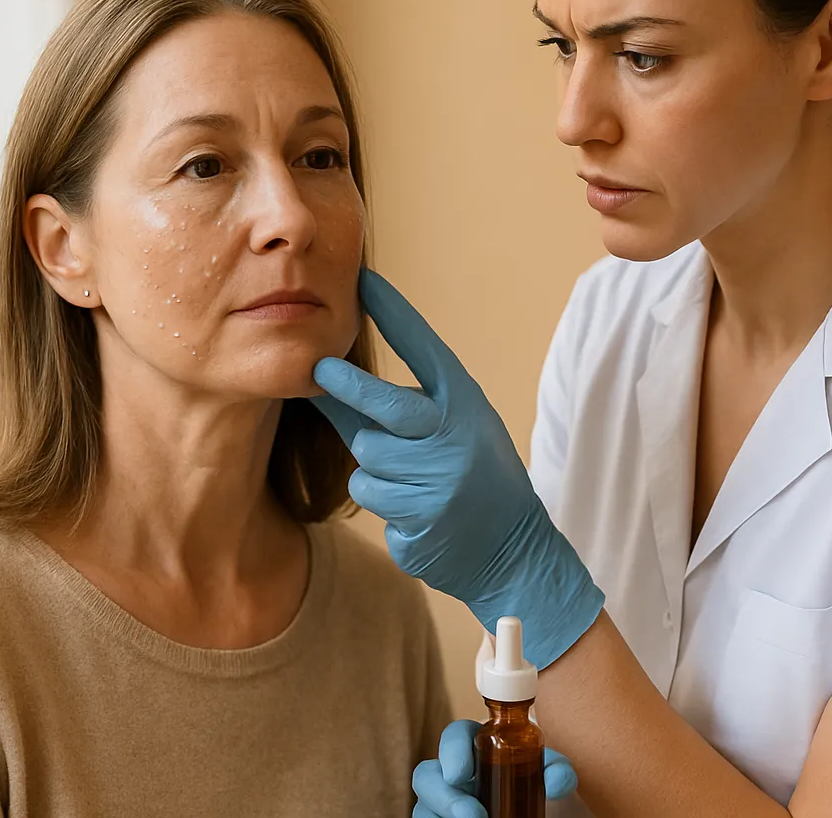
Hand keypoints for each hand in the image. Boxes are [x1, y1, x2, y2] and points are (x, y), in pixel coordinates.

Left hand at [311, 269, 603, 667]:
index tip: (365, 280)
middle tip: (318, 368)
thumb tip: (329, 376)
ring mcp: (439, 481)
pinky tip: (416, 511)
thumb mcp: (451, 432)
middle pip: (385, 405)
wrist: (513, 551)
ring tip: (411, 481)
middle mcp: (455, 438)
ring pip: (367, 459)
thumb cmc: (473, 477)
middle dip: (347, 386)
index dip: (395, 313)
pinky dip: (384, 503)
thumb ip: (393, 409)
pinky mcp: (421, 519)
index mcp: (465, 405)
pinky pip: (371, 497)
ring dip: (375, 469)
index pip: (425, 348)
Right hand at [412, 719, 578, 817]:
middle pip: (426, 775)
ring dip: (440, 816)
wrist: (547, 814)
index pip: (454, 736)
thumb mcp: (552, 777)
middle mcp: (455, 775)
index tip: (461, 773)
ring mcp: (446, 804)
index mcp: (477, 747)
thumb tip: (555, 781)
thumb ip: (558, 771)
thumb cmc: (541, 790)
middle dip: (444, 796)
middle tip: (474, 815)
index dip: (451, 750)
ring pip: (423, 808)